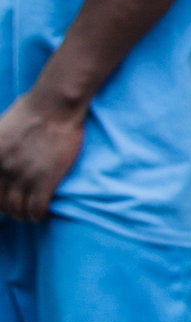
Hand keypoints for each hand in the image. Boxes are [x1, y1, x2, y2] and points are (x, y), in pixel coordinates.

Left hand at [0, 87, 87, 223]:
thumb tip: (0, 159)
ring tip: (30, 214)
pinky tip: (42, 214)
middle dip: (9, 210)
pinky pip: (36, 209)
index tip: (4, 201)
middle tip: (18, 209)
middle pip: (1, 203)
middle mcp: (3, 168)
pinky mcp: (44, 180)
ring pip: (17, 210)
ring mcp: (23, 175)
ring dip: (23, 216)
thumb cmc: (30, 111)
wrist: (55, 105)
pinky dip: (38, 216)